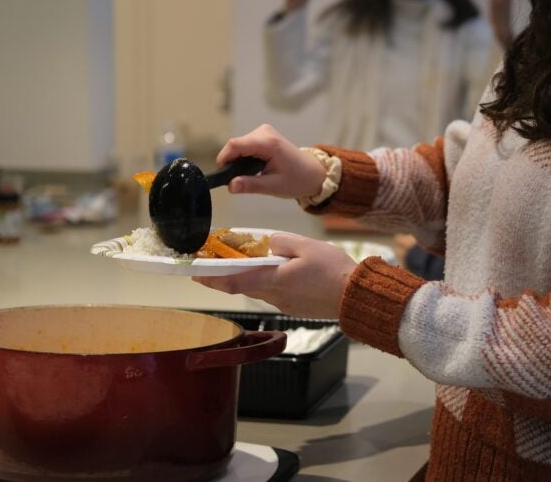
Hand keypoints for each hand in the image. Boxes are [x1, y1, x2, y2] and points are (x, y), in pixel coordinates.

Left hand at [193, 232, 356, 318]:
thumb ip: (282, 242)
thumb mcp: (306, 246)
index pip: (234, 280)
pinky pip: (275, 293)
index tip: (195, 273)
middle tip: (217, 264)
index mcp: (273, 280)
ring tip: (251, 263)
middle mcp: (274, 296)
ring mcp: (284, 304)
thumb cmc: (333, 271)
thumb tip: (270, 243)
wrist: (355, 297)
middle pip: (243, 286)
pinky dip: (269, 283)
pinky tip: (279, 272)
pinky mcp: (295, 308)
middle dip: (227, 275)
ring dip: (251, 278)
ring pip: (259, 289)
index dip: (212, 277)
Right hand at [215, 124, 325, 199]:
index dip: (224, 158)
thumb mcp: (273, 186)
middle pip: (235, 145)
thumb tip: (230, 185)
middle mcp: (265, 133)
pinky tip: (253, 168)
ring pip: (238, 145)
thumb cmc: (298, 179)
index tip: (222, 174)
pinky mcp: (263, 135)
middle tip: (238, 181)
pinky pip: (244, 145)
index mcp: (269, 143)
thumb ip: (250, 185)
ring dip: (238, 160)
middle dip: (232, 162)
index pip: (235, 145)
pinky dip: (243, 157)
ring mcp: (264, 132)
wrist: (313, 173)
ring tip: (249, 176)